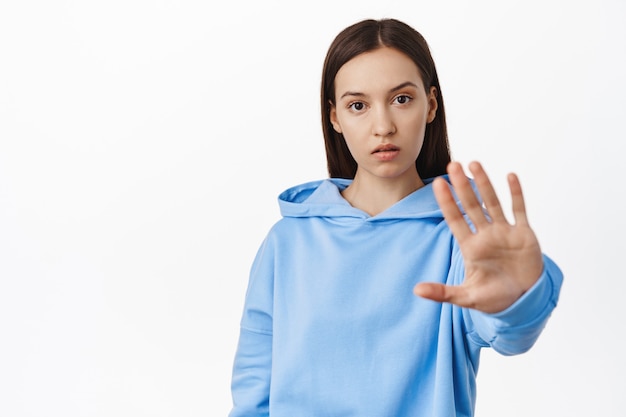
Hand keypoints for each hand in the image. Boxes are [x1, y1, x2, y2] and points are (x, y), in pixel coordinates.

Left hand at [413, 161, 543, 313]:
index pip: (455, 219)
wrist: (523, 303)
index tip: (437, 183)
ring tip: (474, 163)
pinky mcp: (524, 235)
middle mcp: (486, 235)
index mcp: (470, 248)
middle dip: (462, 186)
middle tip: (451, 164)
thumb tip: (416, 291)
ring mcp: (505, 233)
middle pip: (472, 205)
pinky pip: (519, 210)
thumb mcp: (466, 297)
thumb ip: (442, 293)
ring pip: (493, 202)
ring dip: (485, 183)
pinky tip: (510, 176)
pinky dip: (516, 194)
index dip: (447, 202)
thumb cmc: (494, 299)